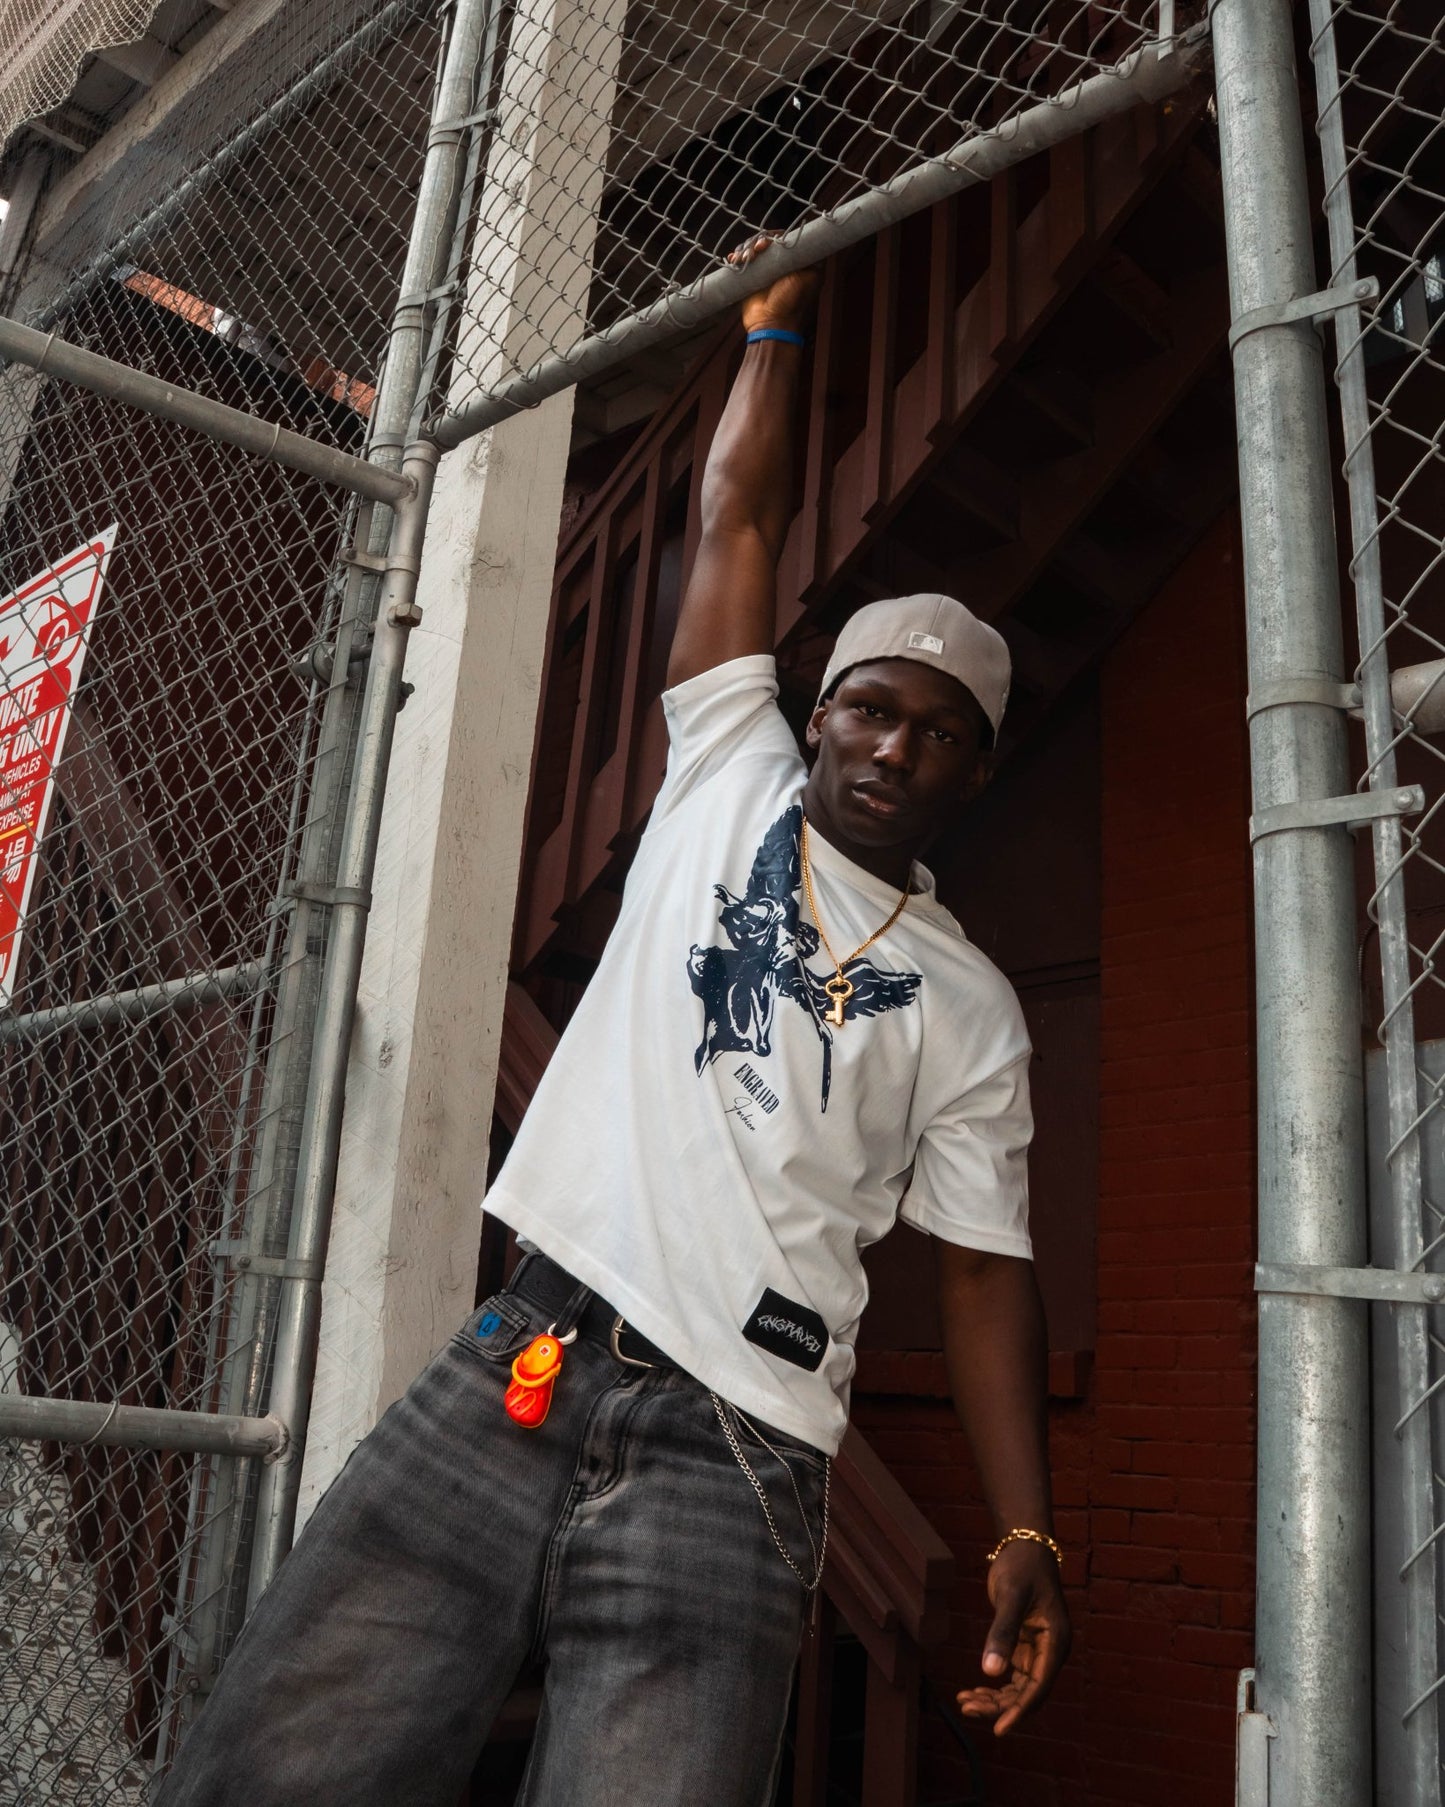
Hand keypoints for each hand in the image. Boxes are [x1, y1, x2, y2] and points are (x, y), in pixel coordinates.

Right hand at [728, 235, 820, 335]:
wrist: (771, 323)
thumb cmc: (793, 302)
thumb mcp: (810, 276)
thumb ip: (811, 256)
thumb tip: (813, 237)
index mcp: (794, 261)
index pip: (783, 238)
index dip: (775, 236)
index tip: (770, 242)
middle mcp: (779, 263)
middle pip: (766, 240)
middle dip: (759, 241)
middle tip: (757, 249)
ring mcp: (764, 269)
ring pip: (752, 248)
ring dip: (746, 249)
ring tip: (744, 259)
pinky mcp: (750, 277)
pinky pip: (742, 260)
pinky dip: (737, 257)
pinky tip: (734, 260)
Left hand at [955, 1540, 1070, 1735]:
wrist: (1025, 1547)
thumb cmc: (1021, 1567)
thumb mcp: (1010, 1597)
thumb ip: (1001, 1632)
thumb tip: (990, 1672)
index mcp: (1056, 1642)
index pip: (1038, 1688)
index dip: (1018, 1711)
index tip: (998, 1729)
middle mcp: (1050, 1652)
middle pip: (1027, 1694)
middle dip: (998, 1706)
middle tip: (967, 1708)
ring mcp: (1039, 1652)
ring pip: (1018, 1689)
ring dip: (994, 1699)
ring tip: (964, 1701)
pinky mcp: (1026, 1648)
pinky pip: (1012, 1677)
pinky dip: (993, 1686)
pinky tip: (972, 1691)